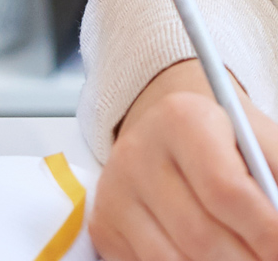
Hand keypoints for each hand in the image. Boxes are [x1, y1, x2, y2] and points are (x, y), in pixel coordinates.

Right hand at [90, 60, 277, 259]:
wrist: (171, 135)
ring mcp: (116, 189)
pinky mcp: (104, 224)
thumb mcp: (264, 150)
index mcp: (183, 119)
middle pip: (202, 236)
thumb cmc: (230, 147)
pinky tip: (205, 259)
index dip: (268, 234)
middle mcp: (138, 150)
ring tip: (242, 258)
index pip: (227, 191)